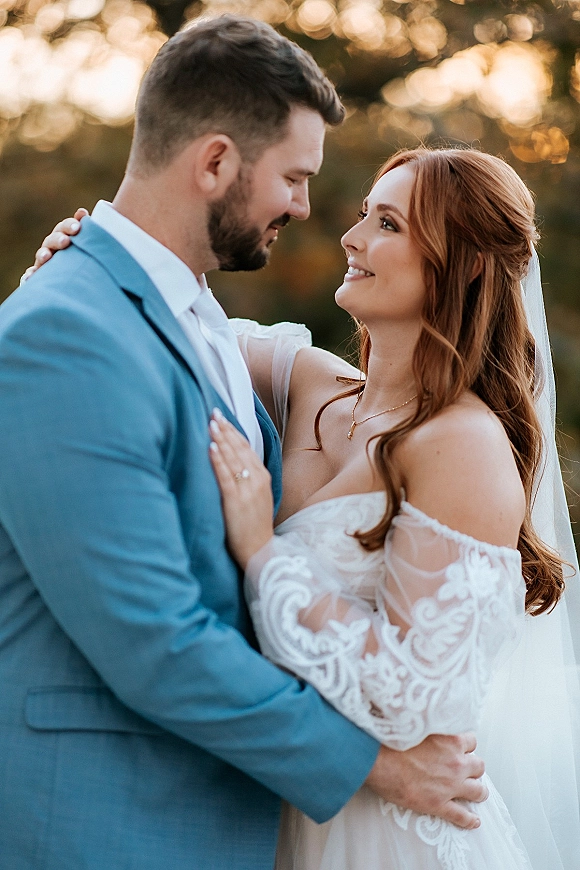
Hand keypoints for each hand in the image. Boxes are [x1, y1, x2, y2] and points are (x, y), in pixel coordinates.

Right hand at [20, 208, 86, 282]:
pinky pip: (33, 274)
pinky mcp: (39, 275)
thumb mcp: (90, 247)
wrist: (77, 281)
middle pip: (53, 239)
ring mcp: (45, 260)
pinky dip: (31, 274)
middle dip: (58, 239)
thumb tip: (83, 212)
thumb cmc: (86, 260)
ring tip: (47, 256)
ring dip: (43, 254)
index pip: (65, 227)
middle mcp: (54, 247)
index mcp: (66, 236)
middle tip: (66, 241)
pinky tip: (31, 276)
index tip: (77, 227)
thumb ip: (89, 233)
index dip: (70, 225)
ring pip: (42, 255)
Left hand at [209, 409, 274, 568]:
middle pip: (239, 448)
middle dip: (225, 429)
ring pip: (233, 458)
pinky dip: (218, 460)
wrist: (260, 552)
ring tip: (210, 423)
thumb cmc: (253, 525)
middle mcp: (257, 479)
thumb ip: (246, 478)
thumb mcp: (255, 497)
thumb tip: (229, 460)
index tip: (221, 416)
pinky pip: (226, 477)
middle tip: (213, 412)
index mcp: (262, 476)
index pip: (246, 447)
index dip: (233, 431)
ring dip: (221, 439)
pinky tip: (211, 447)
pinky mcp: (236, 502)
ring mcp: (247, 490)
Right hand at [365, 733, 486, 828]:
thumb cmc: (392, 738)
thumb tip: (432, 721)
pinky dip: (470, 819)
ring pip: (477, 791)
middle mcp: (455, 763)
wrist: (376, 759)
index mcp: (451, 740)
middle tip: (465, 769)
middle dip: (473, 767)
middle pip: (478, 766)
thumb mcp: (418, 722)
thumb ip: (432, 724)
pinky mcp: (438, 804)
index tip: (459, 748)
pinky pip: (461, 815)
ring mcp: (449, 785)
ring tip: (475, 793)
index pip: (471, 741)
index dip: (465, 746)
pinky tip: (474, 821)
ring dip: (478, 791)